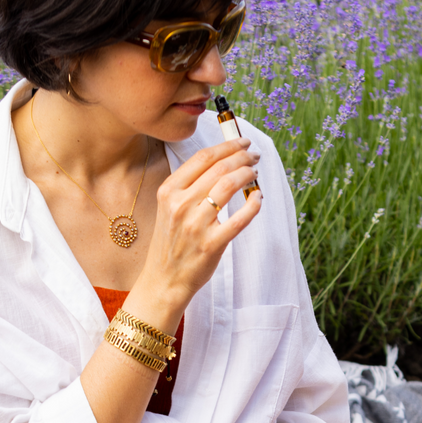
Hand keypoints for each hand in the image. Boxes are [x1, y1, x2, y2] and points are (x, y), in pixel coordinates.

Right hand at [140, 137, 261, 305]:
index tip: (242, 142)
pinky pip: (240, 218)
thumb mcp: (169, 207)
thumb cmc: (171, 242)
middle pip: (219, 168)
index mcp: (169, 191)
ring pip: (230, 185)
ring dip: (248, 174)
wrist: (163, 280)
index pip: (203, 157)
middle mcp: (180, 204)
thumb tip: (223, 161)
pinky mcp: (211, 244)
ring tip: (255, 172)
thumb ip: (190, 185)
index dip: (227, 145)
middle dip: (242, 156)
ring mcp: (196, 225)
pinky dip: (253, 203)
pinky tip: (258, 197)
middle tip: (254, 155)